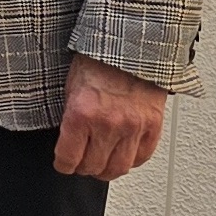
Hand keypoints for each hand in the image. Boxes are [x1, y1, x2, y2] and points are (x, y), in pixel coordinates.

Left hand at [55, 54, 167, 178]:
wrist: (130, 45)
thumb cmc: (98, 61)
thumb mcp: (70, 88)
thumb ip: (70, 118)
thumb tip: (68, 141)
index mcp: (81, 113)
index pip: (68, 158)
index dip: (63, 164)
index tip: (63, 163)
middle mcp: (108, 123)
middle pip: (94, 167)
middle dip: (83, 168)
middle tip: (81, 163)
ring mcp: (133, 127)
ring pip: (119, 168)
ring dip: (107, 170)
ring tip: (101, 164)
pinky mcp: (153, 126)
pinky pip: (142, 157)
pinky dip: (131, 161)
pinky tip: (122, 154)